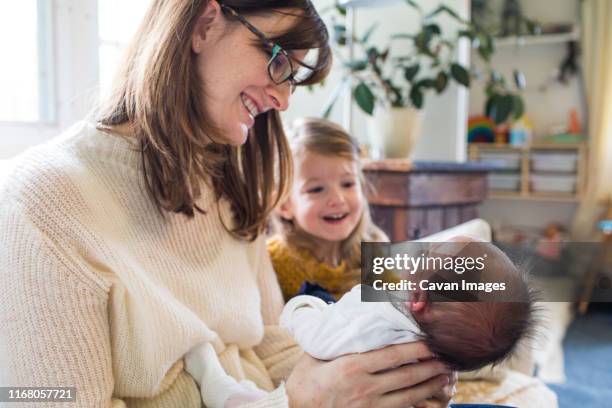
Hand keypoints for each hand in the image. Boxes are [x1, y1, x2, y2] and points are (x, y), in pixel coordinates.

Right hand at [286, 341, 451, 407]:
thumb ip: (334, 340)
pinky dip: (418, 404)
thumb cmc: (305, 383)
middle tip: (449, 359)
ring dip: (430, 386)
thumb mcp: (314, 356)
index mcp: (352, 367)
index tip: (431, 340)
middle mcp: (365, 388)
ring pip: (409, 396)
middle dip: (431, 367)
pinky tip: (429, 399)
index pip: (392, 355)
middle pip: (407, 376)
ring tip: (446, 377)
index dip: (416, 348)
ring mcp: (370, 407)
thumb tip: (345, 315)